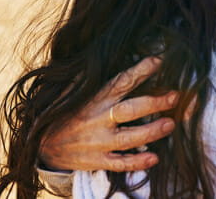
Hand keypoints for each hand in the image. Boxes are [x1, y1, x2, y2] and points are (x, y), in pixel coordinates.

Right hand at [39, 56, 177, 171]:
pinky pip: (119, 162)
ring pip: (128, 137)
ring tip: (170, 124)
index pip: (120, 81)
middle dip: (153, 103)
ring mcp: (97, 141)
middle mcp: (97, 119)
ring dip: (151, 131)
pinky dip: (136, 162)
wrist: (41, 144)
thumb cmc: (65, 111)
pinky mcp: (97, 160)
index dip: (140, 70)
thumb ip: (92, 76)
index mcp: (95, 98)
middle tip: (174, 97)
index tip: (159, 61)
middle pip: (129, 110)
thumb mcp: (74, 89)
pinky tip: (154, 157)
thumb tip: (107, 52)